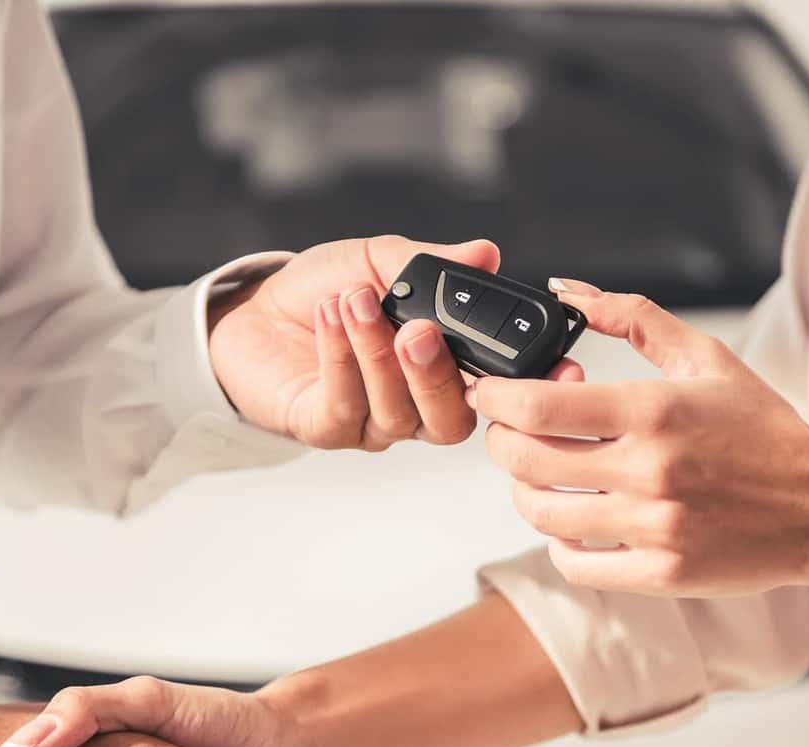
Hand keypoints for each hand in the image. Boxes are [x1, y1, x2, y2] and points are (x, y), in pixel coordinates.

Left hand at [210, 236, 563, 449]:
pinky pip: (345, 407)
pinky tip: (329, 317)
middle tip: (417, 328)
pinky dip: (340, 357)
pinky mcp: (327, 430)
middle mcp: (418, 407)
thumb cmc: (324, 290)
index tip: (556, 371)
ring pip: (397, 412)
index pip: (501, 390)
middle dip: (437, 375)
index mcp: (448, 369)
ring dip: (375, 353)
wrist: (252, 310)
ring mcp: (373, 425)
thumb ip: (431, 263)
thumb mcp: (379, 261)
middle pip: (452, 420)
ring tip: (352, 300)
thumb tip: (487, 254)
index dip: (532, 387)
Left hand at [469, 280, 808, 596]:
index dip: (496, 399)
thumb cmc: (763, 431)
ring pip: (542, 513)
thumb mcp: (707, 358)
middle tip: (507, 433)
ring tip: (537, 477)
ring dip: (524, 493)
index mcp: (654, 410)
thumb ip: (634, 315)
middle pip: (526, 461)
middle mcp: (649, 469)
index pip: (539, 407)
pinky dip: (560, 543)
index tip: (488, 392)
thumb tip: (567, 290)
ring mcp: (653, 526)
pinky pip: (576, 564)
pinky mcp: (660, 573)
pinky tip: (572, 522)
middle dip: (501, 443)